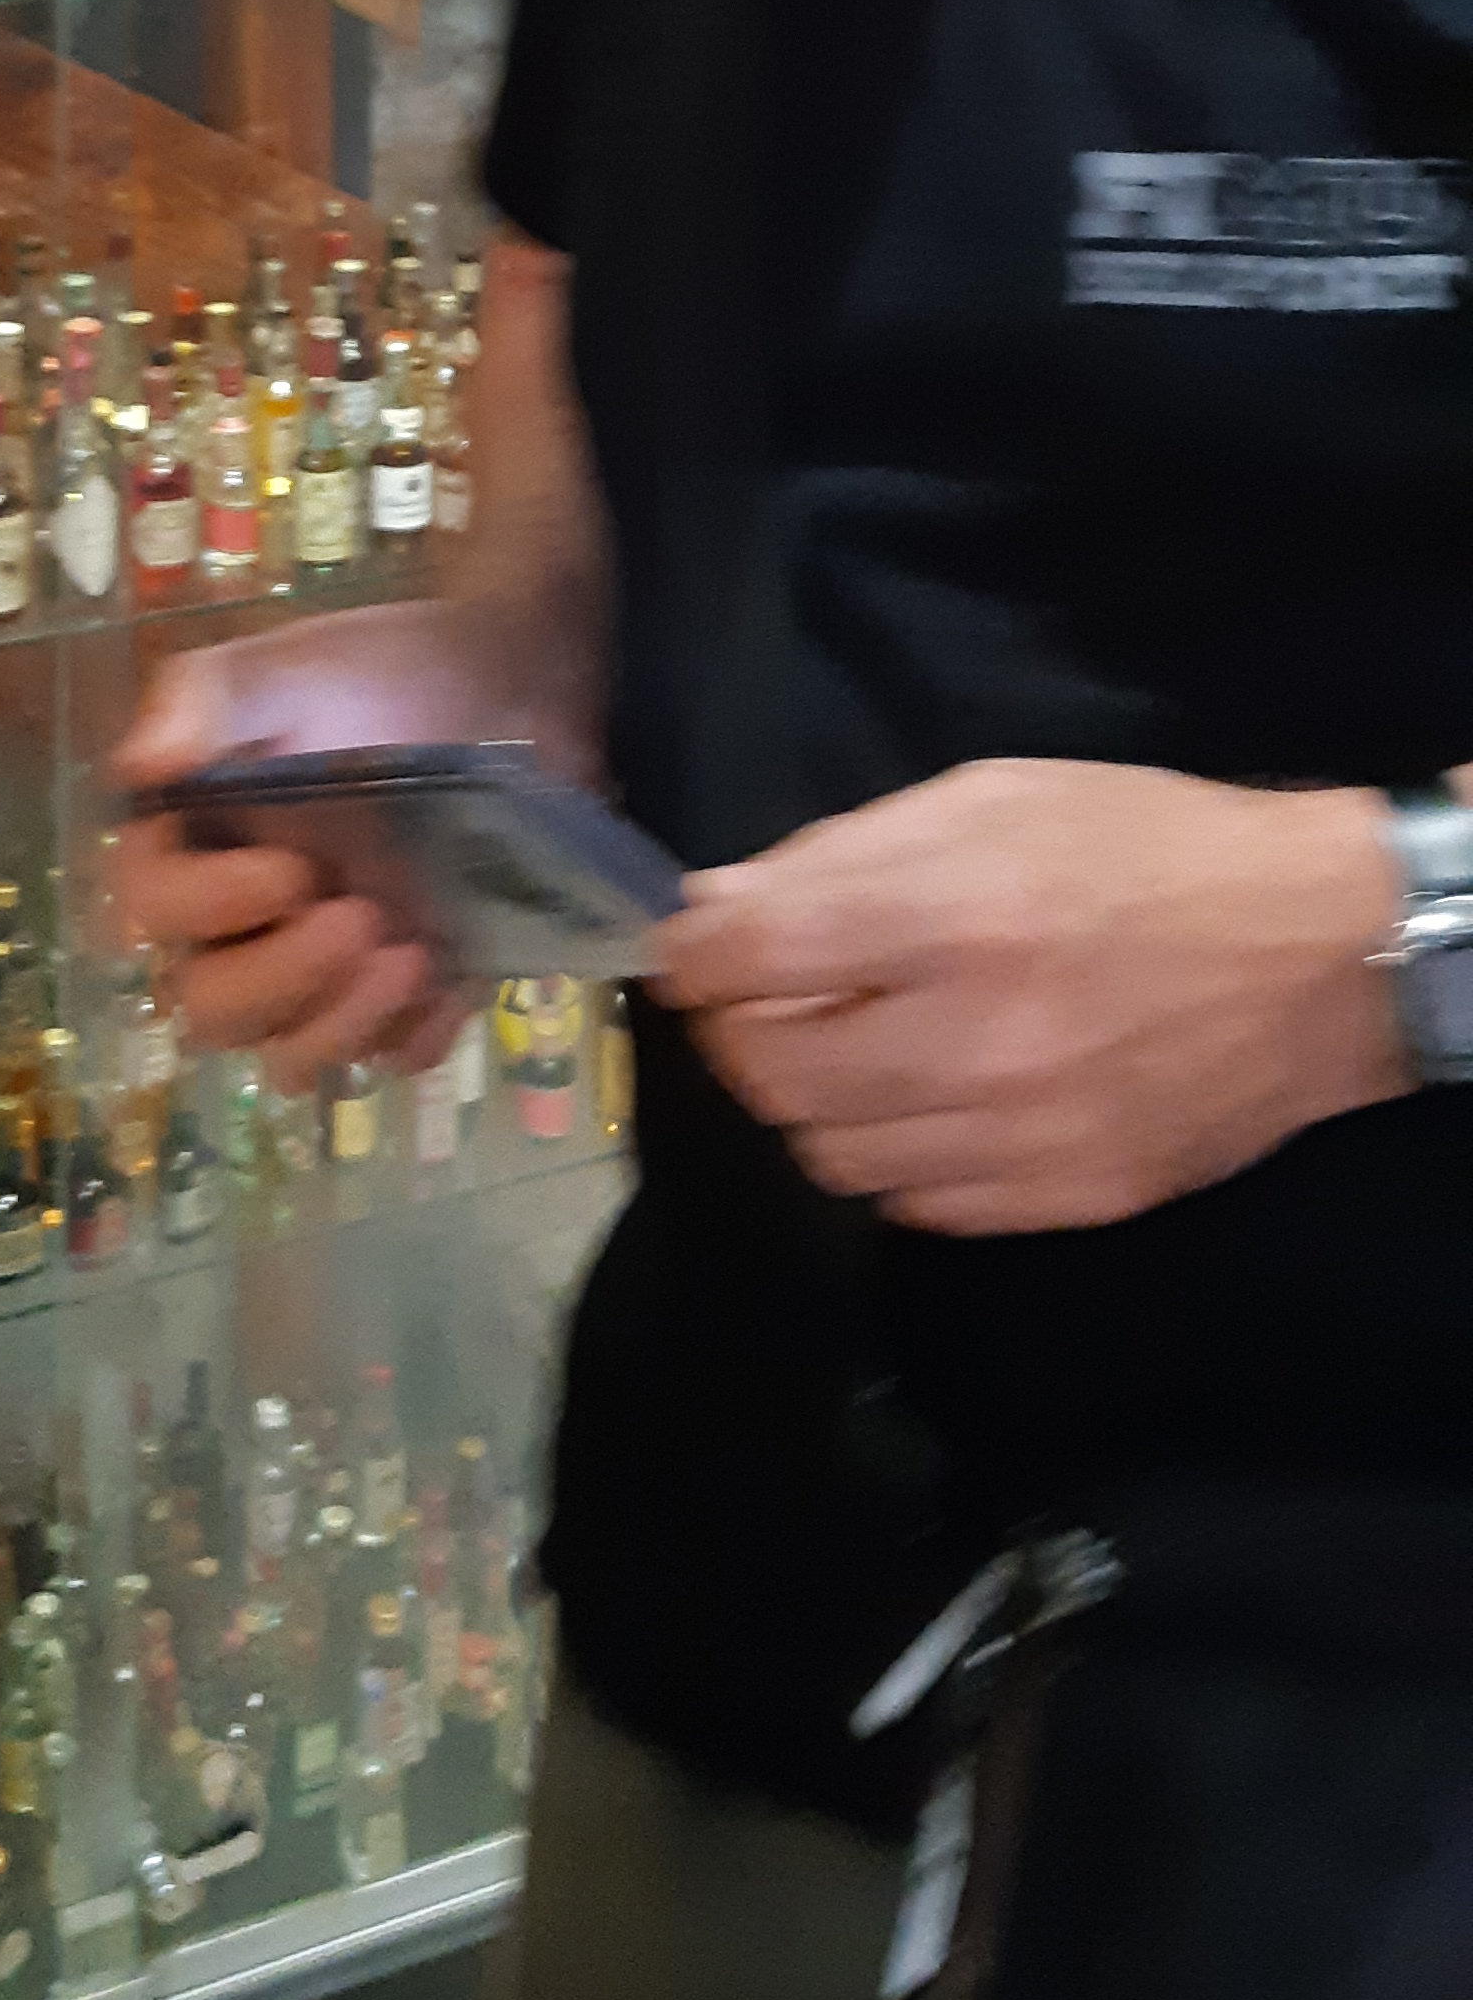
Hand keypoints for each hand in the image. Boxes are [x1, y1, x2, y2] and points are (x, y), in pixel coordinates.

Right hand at [114, 625, 471, 1089]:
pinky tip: (452, 974)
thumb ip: (202, 701)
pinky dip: (420, 1031)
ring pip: (291, 1057)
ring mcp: (321, 973)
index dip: (207, 909)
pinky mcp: (399, 998)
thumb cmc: (380, 672)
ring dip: (343, 1022)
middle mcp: (241, 926)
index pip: (154, 910)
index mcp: (193, 846)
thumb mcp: (286, 667)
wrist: (503, 688)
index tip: (289, 870)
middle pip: (212, 1009)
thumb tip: (139, 765)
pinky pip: (393, 1055)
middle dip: (281, 979)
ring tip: (412, 951)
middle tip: (359, 917)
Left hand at [644, 758, 1404, 1234]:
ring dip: (809, 1101)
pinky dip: (889, 1155)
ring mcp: (1016, 1136)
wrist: (1313, 959)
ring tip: (850, 1048)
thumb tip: (716, 909)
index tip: (686, 951)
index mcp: (953, 914)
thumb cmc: (1145, 847)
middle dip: (740, 1032)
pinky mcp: (1057, 1202)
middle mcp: (972, 1038)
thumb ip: (846, 853)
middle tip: (767, 999)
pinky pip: (909, 1203)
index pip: (744, 962)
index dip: (689, 957)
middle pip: (766, 1075)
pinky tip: (921, 1102)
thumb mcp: (995, 796)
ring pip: (825, 1154)